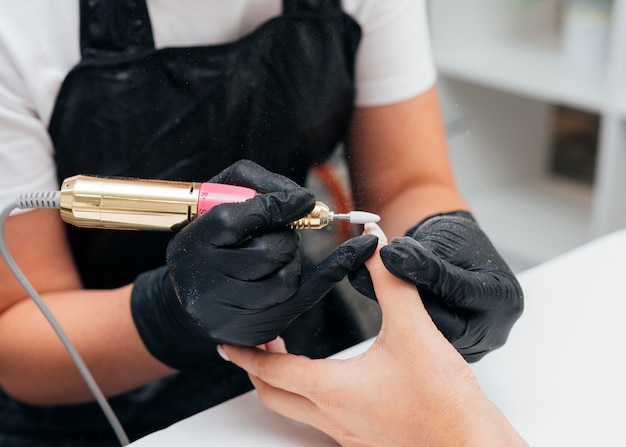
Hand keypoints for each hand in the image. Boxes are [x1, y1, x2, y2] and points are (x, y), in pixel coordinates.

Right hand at [131, 160, 377, 369]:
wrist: (191, 290)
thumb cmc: (211, 234)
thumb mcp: (219, 195)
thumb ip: (256, 183)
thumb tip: (301, 197)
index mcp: (196, 242)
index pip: (242, 219)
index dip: (278, 206)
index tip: (303, 200)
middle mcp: (210, 281)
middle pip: (271, 251)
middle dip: (285, 235)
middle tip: (278, 230)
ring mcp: (231, 310)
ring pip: (288, 277)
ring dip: (292, 258)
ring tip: (273, 252)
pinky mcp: (254, 329)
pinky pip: (304, 298)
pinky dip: (332, 272)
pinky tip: (357, 252)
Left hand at [220, 224, 527, 446]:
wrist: (471, 445)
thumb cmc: (442, 399)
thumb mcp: (414, 330)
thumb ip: (392, 283)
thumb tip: (377, 244)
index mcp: (332, 389)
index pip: (271, 370)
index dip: (245, 354)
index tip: (226, 344)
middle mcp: (332, 416)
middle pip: (273, 396)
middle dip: (256, 369)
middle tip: (256, 345)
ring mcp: (347, 434)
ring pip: (296, 411)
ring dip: (283, 384)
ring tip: (287, 358)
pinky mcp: (366, 440)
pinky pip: (322, 421)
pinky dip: (311, 398)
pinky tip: (332, 383)